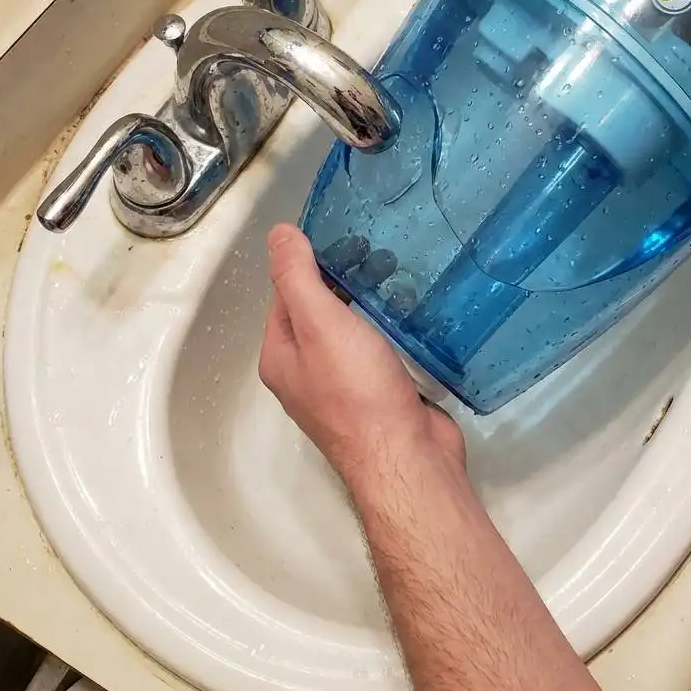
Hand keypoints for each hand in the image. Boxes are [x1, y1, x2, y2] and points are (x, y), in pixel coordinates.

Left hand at [258, 224, 464, 488]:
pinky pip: (381, 351)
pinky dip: (393, 330)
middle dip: (344, 281)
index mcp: (281, 357)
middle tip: (379, 250)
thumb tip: (278, 234)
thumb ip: (297, 277)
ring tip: (400, 273)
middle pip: (320, 313)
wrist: (407, 457)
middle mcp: (306, 374)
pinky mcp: (380, 396)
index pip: (286, 295)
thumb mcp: (320, 323)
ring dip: (371, 304)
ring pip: (352, 332)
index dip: (309, 262)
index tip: (344, 235)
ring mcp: (344, 388)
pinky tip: (413, 313)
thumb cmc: (358, 391)